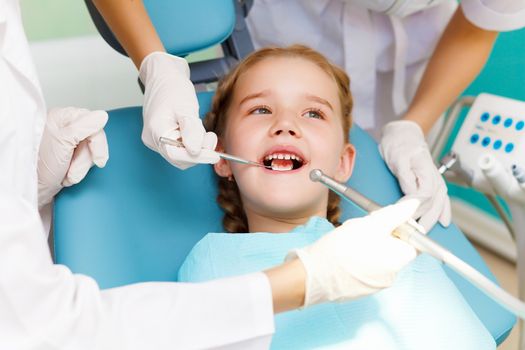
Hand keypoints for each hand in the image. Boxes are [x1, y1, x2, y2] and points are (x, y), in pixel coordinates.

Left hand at [37, 107, 108, 207]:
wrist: (35, 190)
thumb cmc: (40, 167)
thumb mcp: (63, 143)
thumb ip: (84, 127)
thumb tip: (102, 116)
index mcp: (61, 117)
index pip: (92, 123)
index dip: (97, 142)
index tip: (98, 159)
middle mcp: (64, 126)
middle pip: (93, 138)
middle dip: (85, 159)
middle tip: (73, 170)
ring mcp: (67, 141)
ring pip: (91, 151)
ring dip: (81, 167)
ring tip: (68, 174)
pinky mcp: (70, 154)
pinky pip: (86, 160)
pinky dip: (80, 170)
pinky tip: (68, 174)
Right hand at [139, 52, 219, 168]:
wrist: (164, 75)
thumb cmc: (172, 87)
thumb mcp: (186, 107)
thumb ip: (191, 131)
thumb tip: (196, 152)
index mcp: (156, 131)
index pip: (176, 155)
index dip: (197, 158)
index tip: (214, 156)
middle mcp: (153, 139)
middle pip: (179, 158)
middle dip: (199, 153)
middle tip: (212, 139)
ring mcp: (157, 139)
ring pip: (181, 154)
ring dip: (197, 148)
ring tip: (206, 133)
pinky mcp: (164, 136)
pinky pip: (180, 147)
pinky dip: (192, 143)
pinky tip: (198, 132)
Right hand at [287, 200, 418, 306]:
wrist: (314, 275)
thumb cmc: (343, 248)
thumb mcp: (372, 223)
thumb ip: (396, 214)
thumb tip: (415, 205)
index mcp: (399, 259)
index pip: (414, 240)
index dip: (402, 226)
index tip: (385, 220)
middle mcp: (392, 275)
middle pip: (396, 248)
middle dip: (383, 235)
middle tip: (364, 227)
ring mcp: (376, 284)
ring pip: (379, 257)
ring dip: (370, 246)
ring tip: (349, 240)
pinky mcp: (360, 289)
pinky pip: (366, 269)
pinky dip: (359, 259)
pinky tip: (344, 253)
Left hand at [379, 120, 450, 230]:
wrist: (404, 134)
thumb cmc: (399, 144)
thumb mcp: (398, 158)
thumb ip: (406, 177)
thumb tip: (411, 195)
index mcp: (426, 172)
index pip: (423, 197)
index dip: (413, 209)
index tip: (400, 216)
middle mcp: (434, 178)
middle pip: (432, 204)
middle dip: (422, 220)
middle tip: (410, 233)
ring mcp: (436, 181)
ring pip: (438, 205)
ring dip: (431, 220)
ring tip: (424, 234)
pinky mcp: (433, 183)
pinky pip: (442, 200)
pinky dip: (443, 212)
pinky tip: (444, 222)